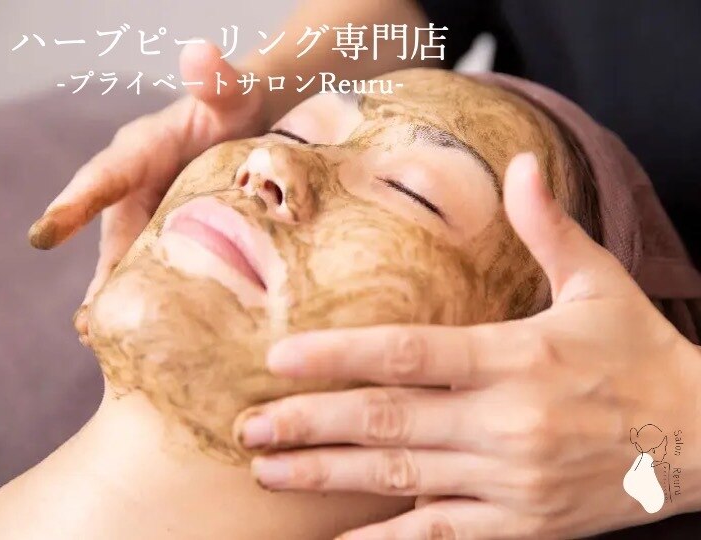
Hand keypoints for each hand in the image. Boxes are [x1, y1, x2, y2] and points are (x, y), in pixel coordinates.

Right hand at [28, 41, 267, 340]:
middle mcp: (137, 185)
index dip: (76, 204)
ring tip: (103, 340)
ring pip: (128, 257)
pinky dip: (146, 293)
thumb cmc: (236, 102)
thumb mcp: (229, 90)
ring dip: (117, 295)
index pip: (105, 175)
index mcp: (142, 149)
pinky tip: (148, 330)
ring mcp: (153, 210)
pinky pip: (152, 263)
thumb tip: (200, 54)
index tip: (47, 233)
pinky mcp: (171, 229)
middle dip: (100, 275)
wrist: (254, 119)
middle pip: (110, 232)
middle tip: (87, 321)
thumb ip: (215, 78)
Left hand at [238, 153, 700, 538]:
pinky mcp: (521, 524)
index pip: (408, 353)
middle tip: (249, 425)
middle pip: (387, 421)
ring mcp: (509, 480)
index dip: (339, 356)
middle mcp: (506, 422)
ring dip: (327, 476)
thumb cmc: (641, 354)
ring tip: (269, 472)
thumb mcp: (599, 284)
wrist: (700, 441)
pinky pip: (440, 536)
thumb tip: (521, 164)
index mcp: (517, 358)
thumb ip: (549, 228)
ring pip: (400, 479)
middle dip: (310, 424)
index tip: (280, 359)